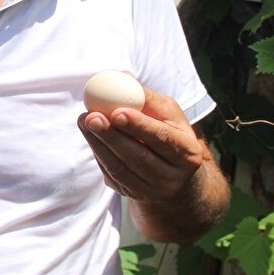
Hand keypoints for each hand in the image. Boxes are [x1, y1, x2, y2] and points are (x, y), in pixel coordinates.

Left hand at [78, 87, 226, 242]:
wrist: (176, 176)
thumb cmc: (171, 134)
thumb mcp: (170, 115)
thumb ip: (149, 99)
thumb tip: (123, 79)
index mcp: (188, 154)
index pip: (163, 139)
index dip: (140, 126)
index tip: (117, 112)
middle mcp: (172, 178)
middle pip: (138, 157)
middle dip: (112, 136)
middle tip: (92, 117)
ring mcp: (151, 191)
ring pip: (120, 169)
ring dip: (98, 144)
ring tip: (84, 121)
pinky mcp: (132, 195)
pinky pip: (112, 175)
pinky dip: (98, 154)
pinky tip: (90, 136)